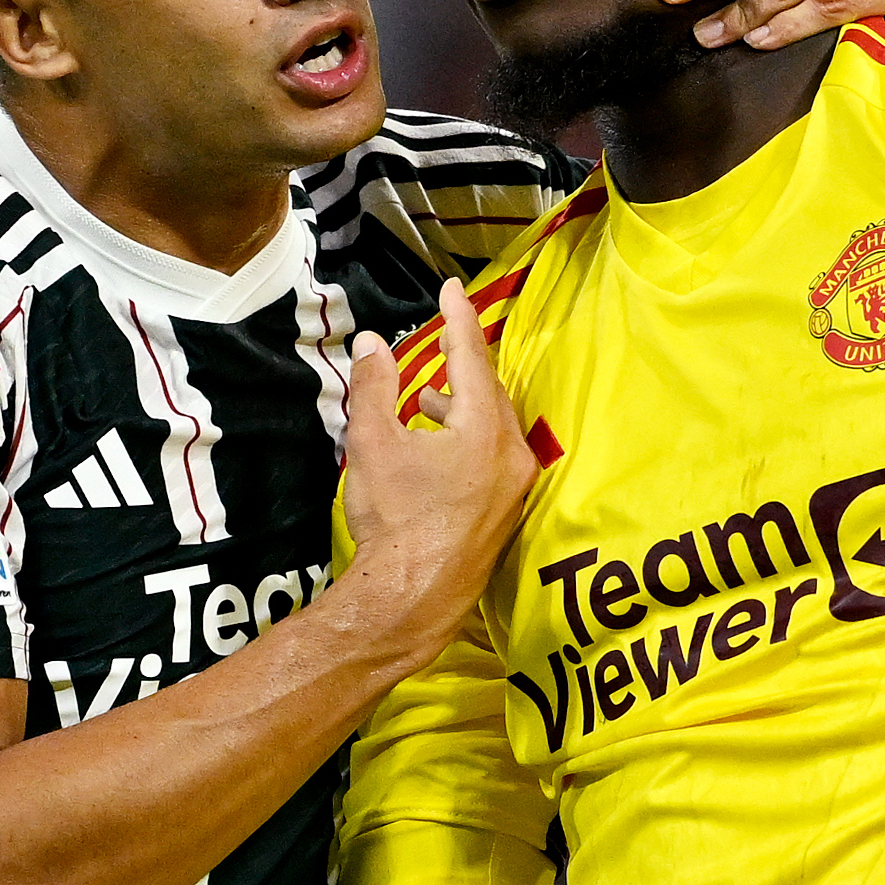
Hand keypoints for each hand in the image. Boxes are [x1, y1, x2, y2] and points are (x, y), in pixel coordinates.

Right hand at [336, 280, 537, 666]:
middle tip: (443, 336)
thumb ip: (373, 386)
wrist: (412, 599)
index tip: (453, 285)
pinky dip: (468, 437)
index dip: (459, 317)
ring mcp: (514, 486)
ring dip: (462, 405)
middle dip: (463, 363)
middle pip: (490, 391)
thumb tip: (369, 341)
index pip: (472, 357)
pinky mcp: (506, 511)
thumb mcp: (373, 443)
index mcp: (485, 429)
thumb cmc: (394, 519)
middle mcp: (512, 453)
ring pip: (493, 425)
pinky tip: (437, 445)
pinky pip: (493, 454)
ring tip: (427, 397)